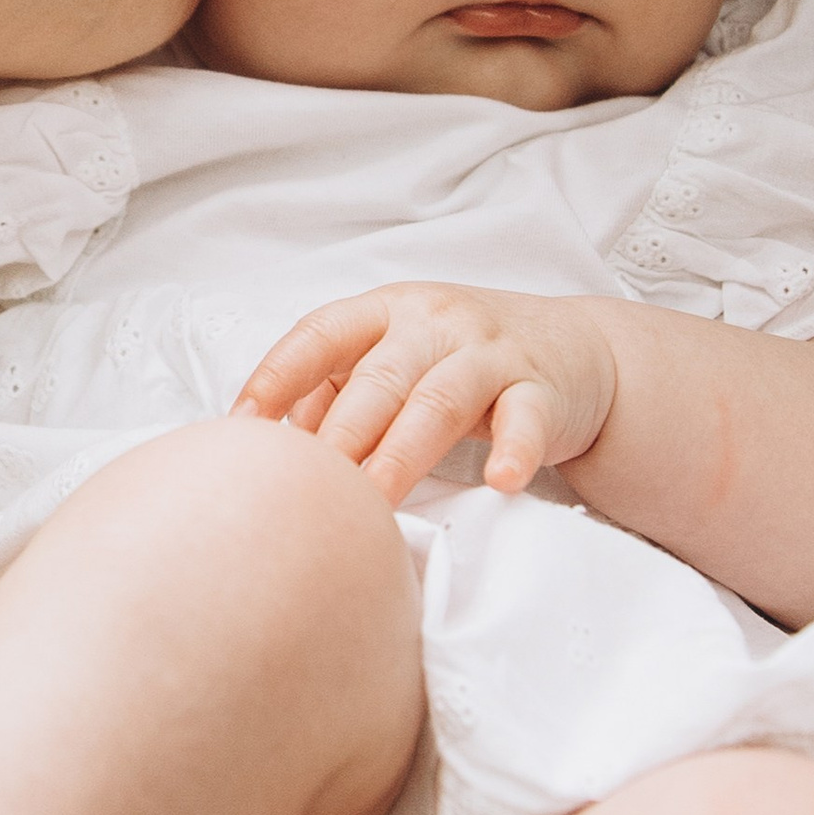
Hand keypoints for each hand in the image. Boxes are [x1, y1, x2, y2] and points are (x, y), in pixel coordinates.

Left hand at [236, 285, 619, 503]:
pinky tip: (501, 481)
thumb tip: (274, 447)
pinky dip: (514, 450)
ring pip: (438, 401)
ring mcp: (489, 353)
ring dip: (401, 454)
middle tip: (308, 493)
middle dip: (339, 436)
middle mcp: (434, 322)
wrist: (573, 350)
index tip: (240, 426)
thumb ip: (338, 390)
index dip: (277, 375)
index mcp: (387, 311)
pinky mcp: (541, 389)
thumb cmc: (462, 359)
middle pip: (377, 379)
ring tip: (375, 503)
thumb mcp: (397, 356)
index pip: (321, 333)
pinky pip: (525, 419)